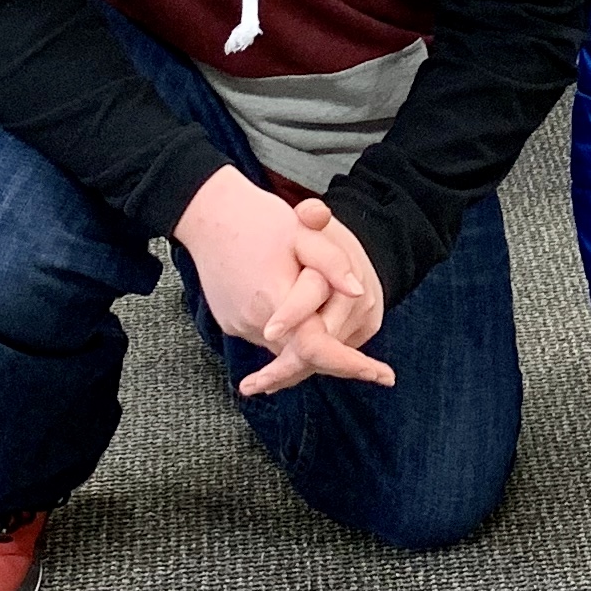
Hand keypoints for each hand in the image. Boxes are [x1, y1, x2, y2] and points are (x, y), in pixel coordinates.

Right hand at [173, 171, 393, 396]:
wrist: (207, 214)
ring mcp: (240, 326)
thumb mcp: (303, 233)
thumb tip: (359, 292)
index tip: (384, 375)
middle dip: (340, 362)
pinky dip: (292, 340)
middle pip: (304, 359)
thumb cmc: (259, 219)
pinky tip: (310, 328)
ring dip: (315, 350)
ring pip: (287, 353)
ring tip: (351, 355)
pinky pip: (270, 342)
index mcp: (276, 299)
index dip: (352, 363)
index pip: (317, 348)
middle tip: (378, 372)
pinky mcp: (232, 324)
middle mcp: (255, 323)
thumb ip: (332, 264)